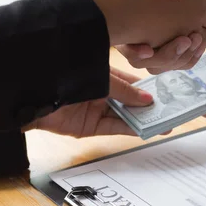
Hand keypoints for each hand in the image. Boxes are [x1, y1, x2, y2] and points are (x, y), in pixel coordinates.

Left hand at [30, 68, 156, 137]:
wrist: (34, 93)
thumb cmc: (66, 75)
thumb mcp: (102, 79)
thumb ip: (125, 91)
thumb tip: (147, 99)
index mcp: (105, 76)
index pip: (133, 84)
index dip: (149, 89)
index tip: (167, 94)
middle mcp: (103, 93)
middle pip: (131, 102)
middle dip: (150, 107)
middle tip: (171, 112)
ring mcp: (97, 110)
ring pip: (125, 116)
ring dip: (143, 120)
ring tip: (163, 123)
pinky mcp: (90, 127)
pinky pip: (115, 128)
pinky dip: (130, 129)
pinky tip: (144, 129)